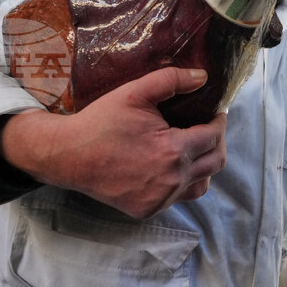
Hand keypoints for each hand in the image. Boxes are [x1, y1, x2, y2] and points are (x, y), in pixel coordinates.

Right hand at [1, 68, 225, 218]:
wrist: (67, 156)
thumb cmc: (101, 122)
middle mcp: (171, 180)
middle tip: (208, 128)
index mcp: (173, 151)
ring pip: (201, 185)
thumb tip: (203, 76)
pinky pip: (178, 197)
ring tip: (193, 148)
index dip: (219, 122)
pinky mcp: (148, 210)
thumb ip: (172, 80)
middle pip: (215, 162)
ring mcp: (160, 199)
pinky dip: (182, 182)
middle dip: (217, 142)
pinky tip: (171, 165)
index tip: (216, 113)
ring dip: (204, 166)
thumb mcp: (135, 92)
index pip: (214, 137)